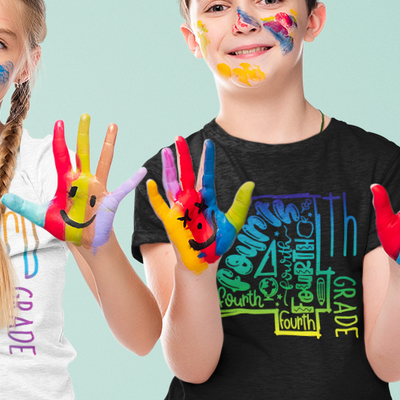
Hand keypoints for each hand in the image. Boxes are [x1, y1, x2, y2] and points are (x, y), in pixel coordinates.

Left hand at [0, 113, 145, 249]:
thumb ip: (23, 206)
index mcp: (66, 181)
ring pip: (103, 160)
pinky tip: (142, 171)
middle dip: (83, 133)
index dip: (60, 139)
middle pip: (83, 151)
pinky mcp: (109, 200)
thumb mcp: (40, 216)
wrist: (82, 241)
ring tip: (112, 125)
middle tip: (85, 114)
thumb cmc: (65, 226)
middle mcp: (83, 179)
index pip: (62, 155)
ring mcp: (97, 187)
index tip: (59, 122)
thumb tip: (3, 198)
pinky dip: (132, 180)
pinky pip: (123, 189)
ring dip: (108, 144)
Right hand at [146, 136, 252, 273]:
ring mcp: (179, 208)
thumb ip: (240, 203)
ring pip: (171, 183)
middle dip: (182, 155)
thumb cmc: (218, 243)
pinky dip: (153, 195)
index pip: (205, 173)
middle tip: (178, 137)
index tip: (209, 142)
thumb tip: (250, 183)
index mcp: (206, 198)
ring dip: (168, 167)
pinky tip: (149, 182)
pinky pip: (159, 206)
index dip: (207, 158)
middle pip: (185, 173)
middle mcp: (191, 200)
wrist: (205, 261)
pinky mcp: (170, 220)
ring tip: (165, 150)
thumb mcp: (234, 221)